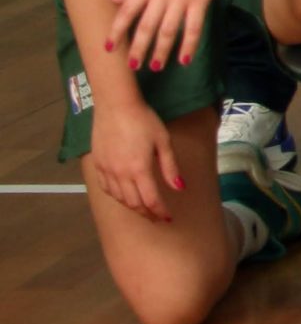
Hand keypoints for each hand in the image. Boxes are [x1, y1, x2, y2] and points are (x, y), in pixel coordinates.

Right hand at [90, 99, 183, 221]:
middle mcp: (120, 174)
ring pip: (118, 198)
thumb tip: (179, 188)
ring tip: (144, 208)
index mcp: (139, 169)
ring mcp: (106, 170)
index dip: (160, 211)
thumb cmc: (143, 120)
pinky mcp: (97, 164)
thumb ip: (170, 167)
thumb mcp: (163, 142)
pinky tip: (124, 195)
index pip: (150, 200)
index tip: (168, 217)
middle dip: (147, 213)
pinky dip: (116, 196)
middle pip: (133, 203)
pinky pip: (105, 188)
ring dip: (132, 206)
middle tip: (157, 217)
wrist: (116, 105)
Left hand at [108, 0, 232, 73]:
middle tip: (132, 66)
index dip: (116, 31)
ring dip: (161, 51)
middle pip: (146, 26)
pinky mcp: (201, 0)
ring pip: (168, 30)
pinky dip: (189, 45)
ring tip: (156, 67)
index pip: (127, 11)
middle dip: (138, 48)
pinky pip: (194, 27)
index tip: (109, 48)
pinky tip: (185, 59)